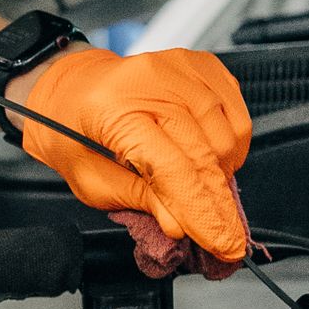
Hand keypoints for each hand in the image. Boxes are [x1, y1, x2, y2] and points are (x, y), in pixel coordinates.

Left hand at [12, 44, 251, 264]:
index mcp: (113, 109)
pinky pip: (236, 112)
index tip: (223, 244)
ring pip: (227, 135)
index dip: (202, 212)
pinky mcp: (200, 65)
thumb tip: (181, 224)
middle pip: (205, 152)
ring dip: (222, 172)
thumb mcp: (91, 180)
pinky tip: (210, 156)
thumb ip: (139, 200)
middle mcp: (150, 81)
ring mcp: (179, 68)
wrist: (72, 86)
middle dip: (218, 203)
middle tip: (223, 234)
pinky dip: (231, 143)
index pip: (173, 168)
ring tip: (200, 185)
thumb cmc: (74, 129)